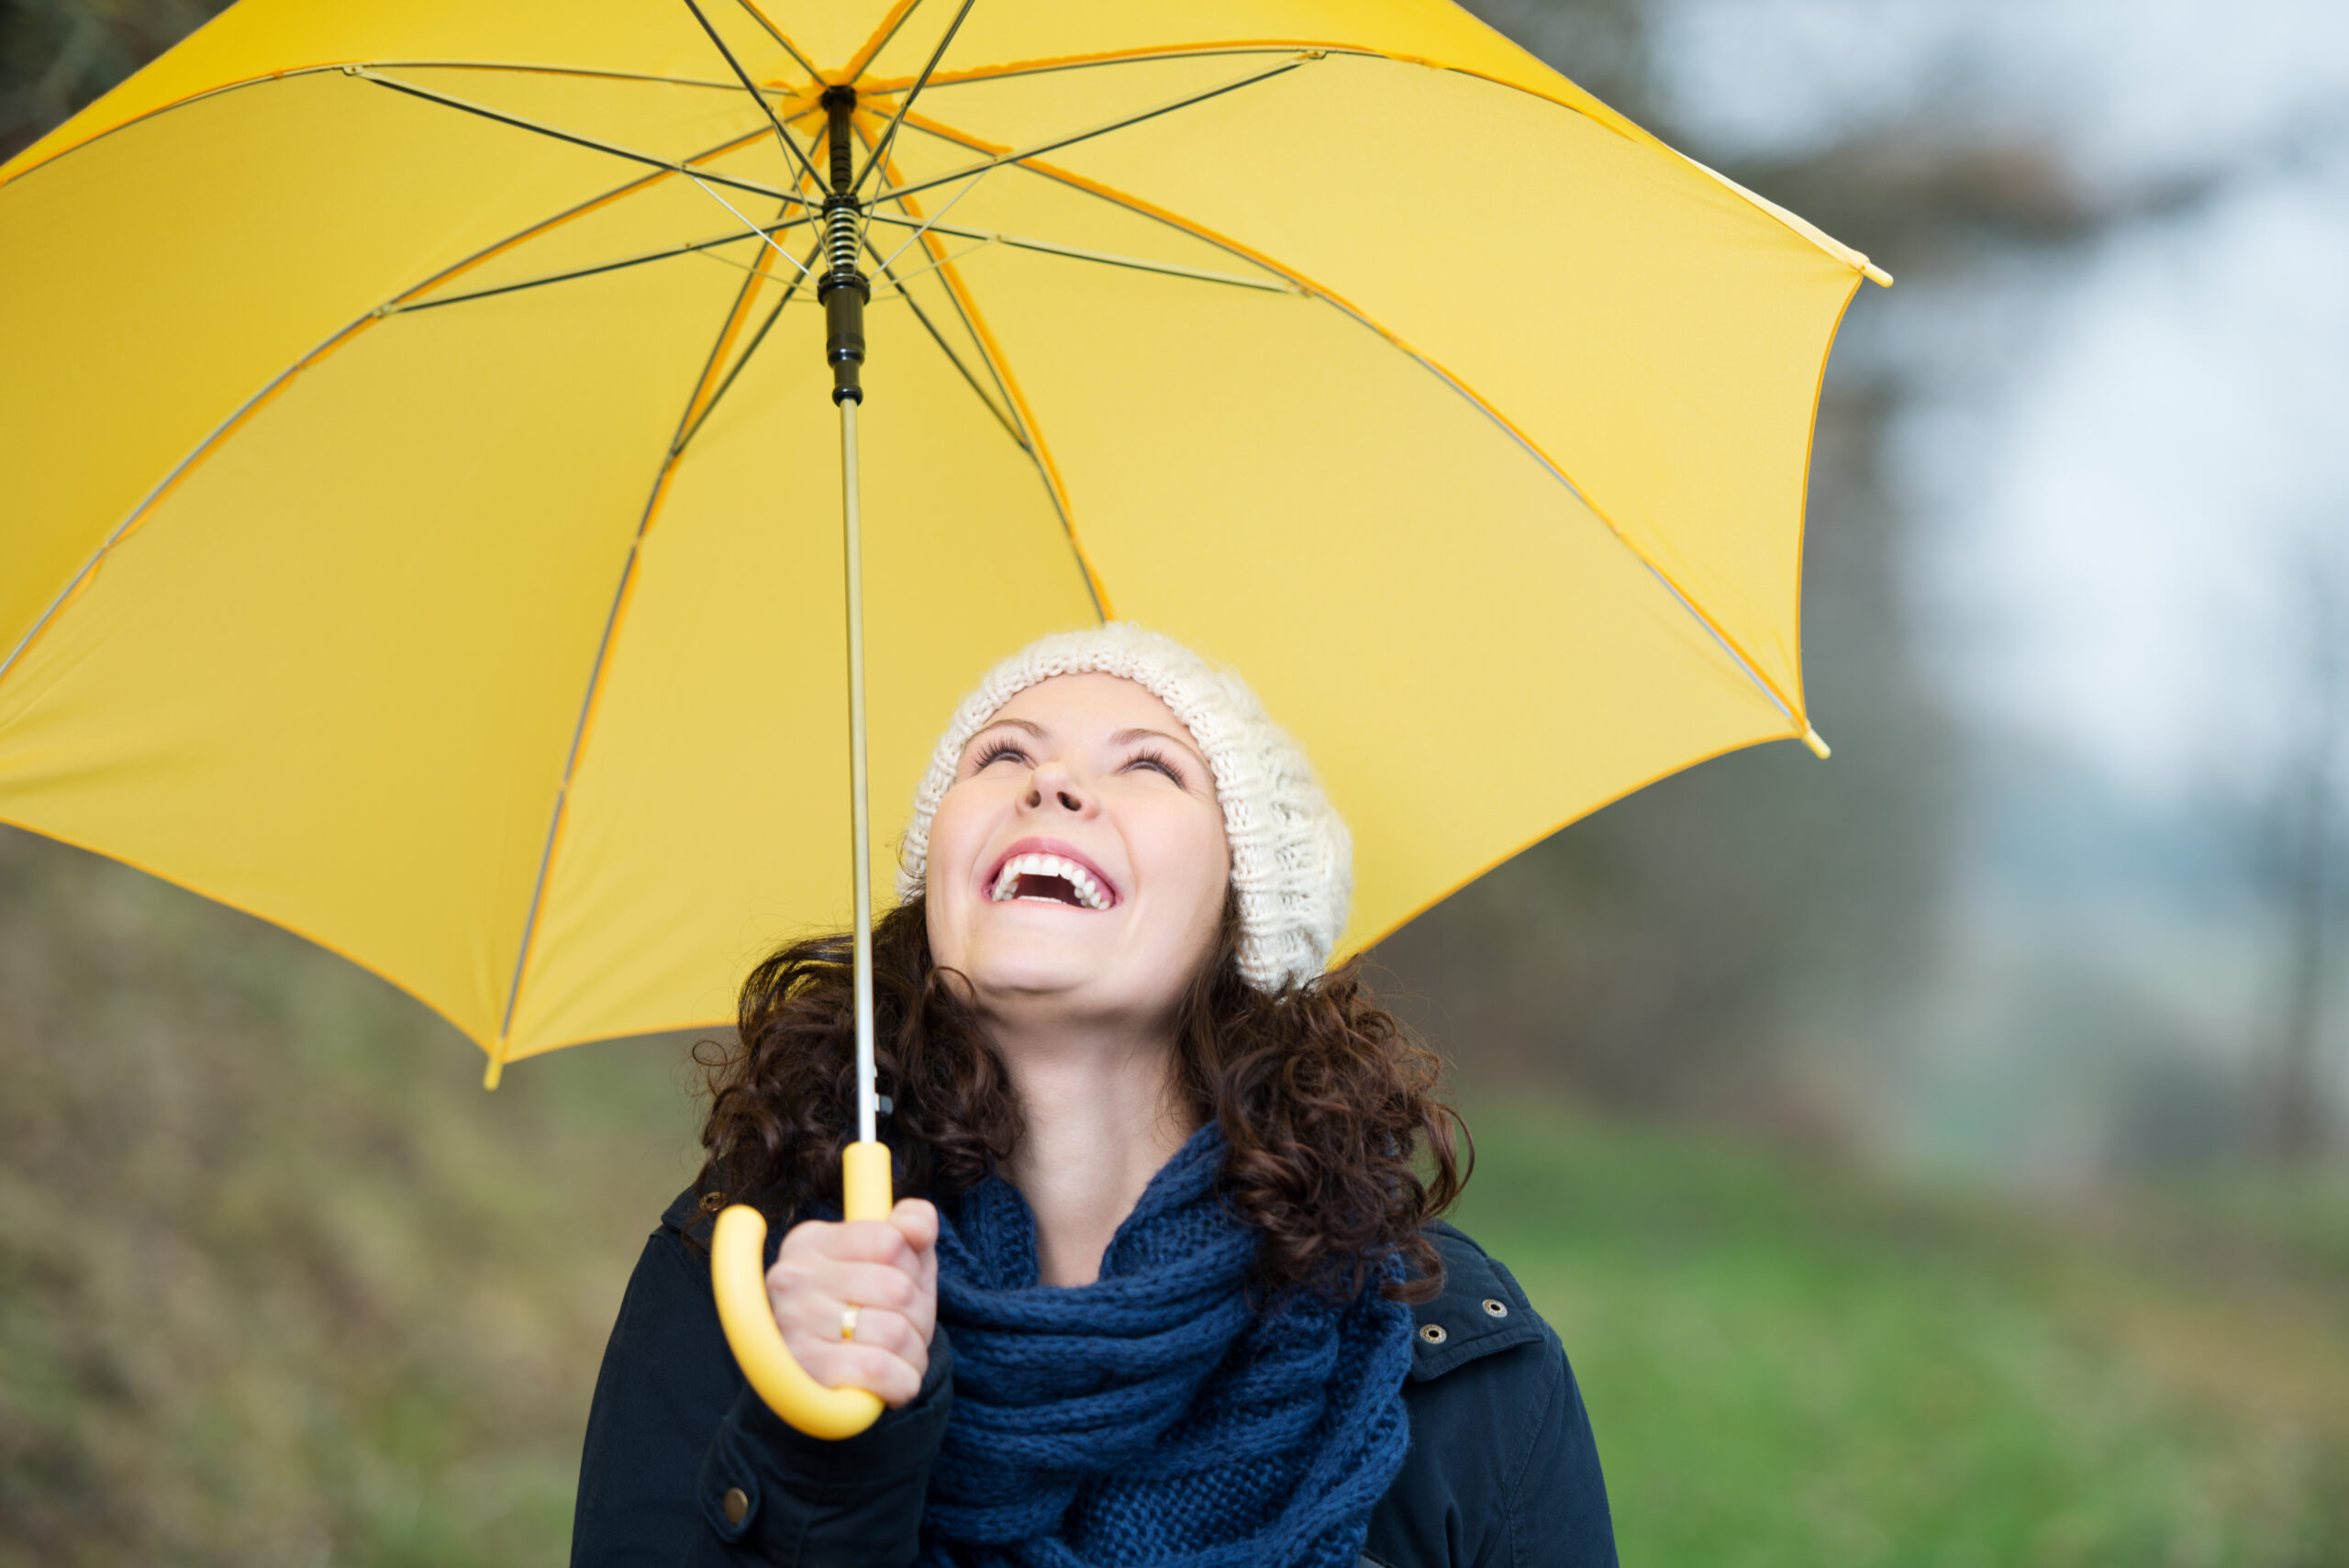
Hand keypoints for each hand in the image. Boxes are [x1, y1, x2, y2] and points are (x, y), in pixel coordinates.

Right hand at [764, 1198, 938, 1407]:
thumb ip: (914, 1224)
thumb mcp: (898, 1259)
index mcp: (811, 1241)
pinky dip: (902, 1380)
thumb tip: (918, 1226)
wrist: (829, 1381)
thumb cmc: (869, 1308)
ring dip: (914, 1352)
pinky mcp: (805, 1371)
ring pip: (894, 1332)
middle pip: (897, 1288)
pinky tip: (894, 1381)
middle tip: (907, 1329)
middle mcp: (792, 1277)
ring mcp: (793, 1323)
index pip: (889, 1239)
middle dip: (918, 1315)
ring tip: (901, 1357)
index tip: (902, 1283)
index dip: (911, 1267)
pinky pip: (880, 1370)